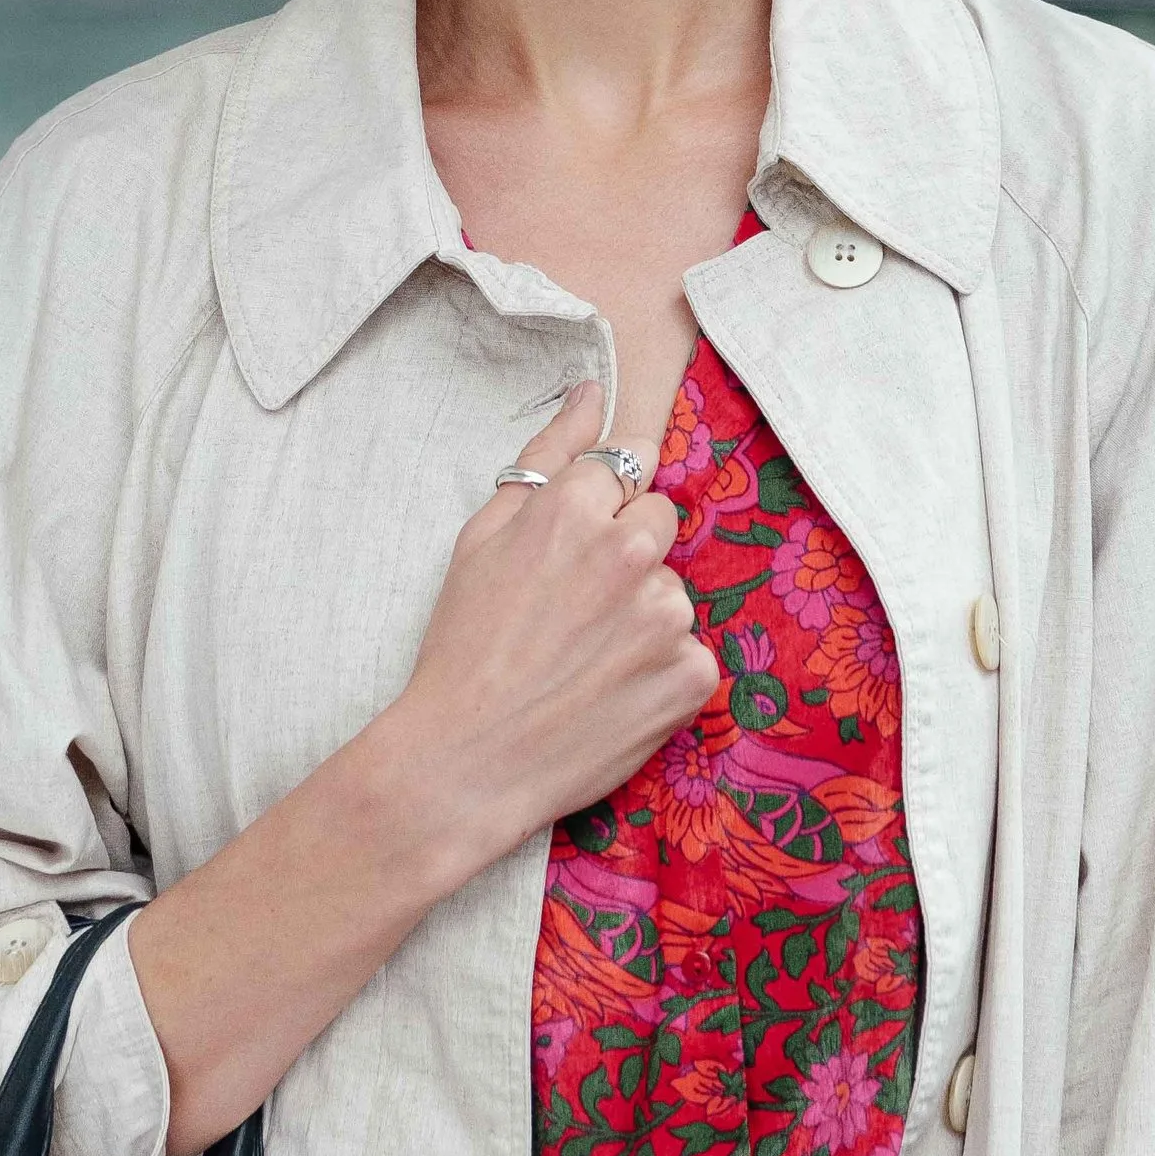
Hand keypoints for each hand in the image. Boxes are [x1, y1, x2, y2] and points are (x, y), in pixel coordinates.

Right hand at [383, 383, 718, 876]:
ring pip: (673, 593)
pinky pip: (690, 655)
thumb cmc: (463, 648)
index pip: (630, 470)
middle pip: (660, 524)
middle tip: (573, 613)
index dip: (601, 512)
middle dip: (628, 556)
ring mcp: (667, 616)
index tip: (577, 551)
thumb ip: (547, 455)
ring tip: (584, 663)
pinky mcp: (692, 676)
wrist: (466, 762)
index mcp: (574, 510)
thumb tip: (594, 393)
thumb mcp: (481, 538)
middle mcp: (630, 552)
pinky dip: (659, 675)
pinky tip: (609, 695)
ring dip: (643, 618)